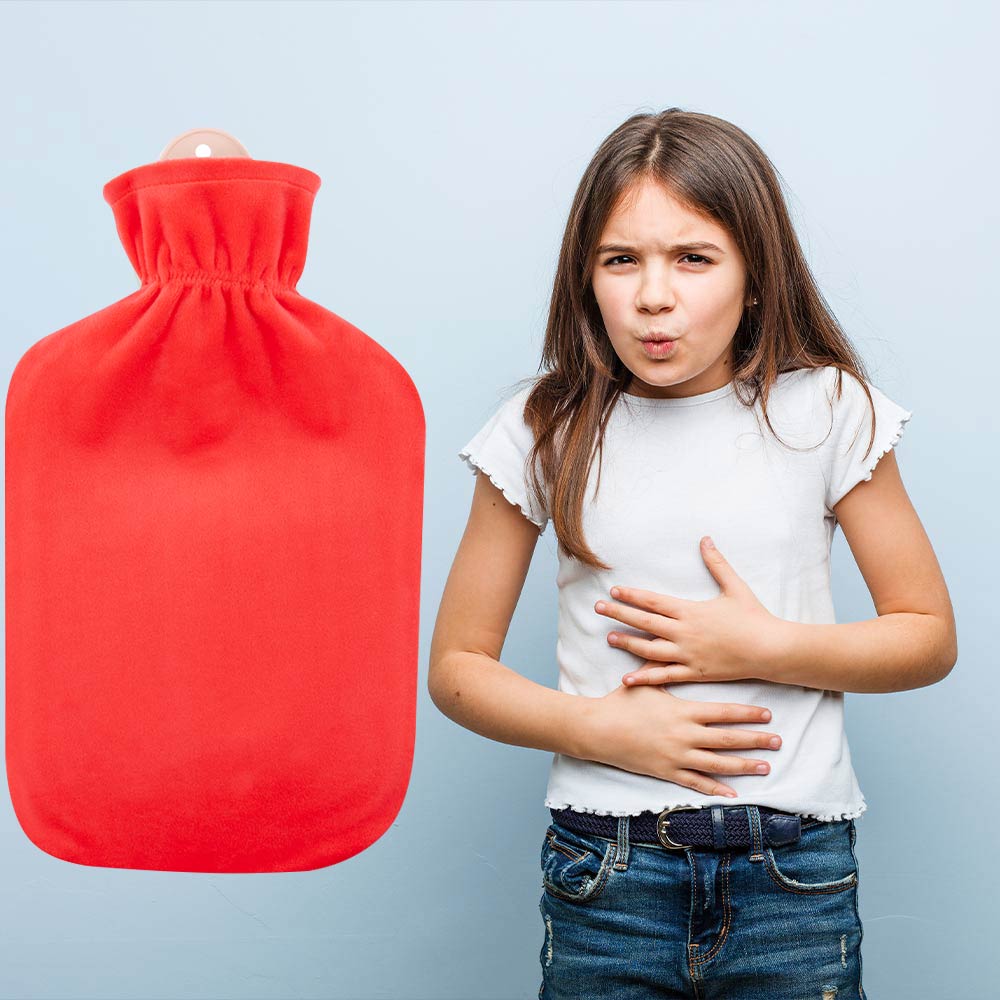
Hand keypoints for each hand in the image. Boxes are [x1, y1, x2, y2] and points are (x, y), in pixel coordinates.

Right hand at [578, 682, 782, 796]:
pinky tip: (734, 793)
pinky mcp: (667, 772)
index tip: (767, 714)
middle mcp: (685, 736)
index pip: (724, 713)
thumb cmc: (622, 703)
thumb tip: (674, 646)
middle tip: (779, 741)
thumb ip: (664, 669)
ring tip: (765, 766)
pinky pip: (696, 783)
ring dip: (744, 765)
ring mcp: (677, 757)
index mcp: (683, 711)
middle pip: (728, 739)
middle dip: (755, 740)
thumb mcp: (646, 683)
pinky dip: (716, 789)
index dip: (748, 714)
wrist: (599, 730)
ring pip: (718, 764)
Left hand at [595, 536, 783, 686]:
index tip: (613, 591)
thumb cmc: (754, 617)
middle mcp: (684, 633)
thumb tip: (705, 539)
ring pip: (649, 649)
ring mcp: (688, 654)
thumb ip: (717, 563)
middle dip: (619, 614)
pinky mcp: (695, 673)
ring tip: (609, 638)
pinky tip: (628, 678)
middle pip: (644, 622)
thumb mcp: (734, 586)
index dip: (631, 596)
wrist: (771, 650)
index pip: (653, 601)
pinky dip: (645, 677)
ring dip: (627, 643)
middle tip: (597, 609)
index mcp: (690, 611)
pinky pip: (664, 676)